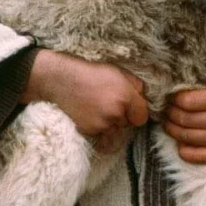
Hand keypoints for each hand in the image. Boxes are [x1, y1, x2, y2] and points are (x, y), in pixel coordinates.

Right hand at [22, 50, 147, 152]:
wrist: (61, 80)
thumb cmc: (90, 72)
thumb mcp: (117, 71)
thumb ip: (136, 85)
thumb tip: (143, 98)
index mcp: (125, 96)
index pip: (142, 117)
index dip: (136, 112)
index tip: (129, 107)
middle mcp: (116, 112)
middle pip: (128, 124)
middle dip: (122, 116)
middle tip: (108, 103)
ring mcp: (102, 124)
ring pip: (114, 129)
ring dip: (110, 122)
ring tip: (97, 107)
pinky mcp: (90, 131)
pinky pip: (101, 133)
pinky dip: (98, 126)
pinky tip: (90, 113)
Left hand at [163, 63, 205, 163]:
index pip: (189, 101)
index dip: (175, 98)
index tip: (171, 94)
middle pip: (184, 119)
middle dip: (170, 112)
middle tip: (166, 107)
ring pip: (186, 137)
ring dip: (172, 129)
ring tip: (168, 120)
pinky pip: (197, 156)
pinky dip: (183, 150)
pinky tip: (179, 140)